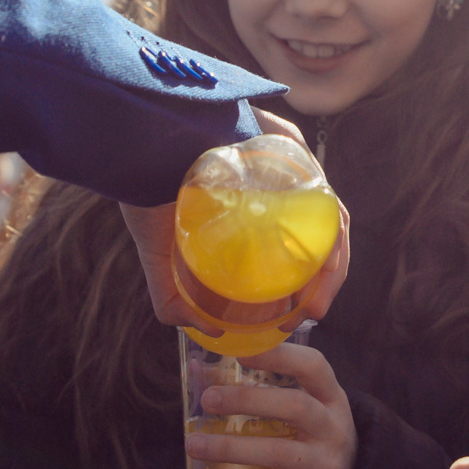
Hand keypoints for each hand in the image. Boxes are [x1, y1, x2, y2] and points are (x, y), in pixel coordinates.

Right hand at [121, 111, 350, 335]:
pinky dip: (329, 229)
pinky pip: (323, 190)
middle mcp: (278, 185)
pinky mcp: (290, 144)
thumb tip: (207, 331)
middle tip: (309, 314)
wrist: (136, 137)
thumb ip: (173, 294)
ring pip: (329, 218)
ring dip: (332, 266)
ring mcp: (287, 163)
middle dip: (324, 283)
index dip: (305, 287)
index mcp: (257, 206)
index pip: (298, 248)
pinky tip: (319, 262)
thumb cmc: (146, 184)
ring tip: (314, 302)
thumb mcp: (158, 247)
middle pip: (320, 236)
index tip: (294, 317)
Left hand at [184, 340, 357, 468]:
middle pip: (296, 406)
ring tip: (194, 445)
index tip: (240, 352)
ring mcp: (328, 466)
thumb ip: (261, 386)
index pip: (313, 366)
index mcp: (332, 397)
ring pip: (280, 453)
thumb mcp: (303, 404)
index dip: (280, 355)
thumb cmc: (311, 432)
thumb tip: (197, 368)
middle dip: (248, 401)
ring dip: (232, 448)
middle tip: (208, 399)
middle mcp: (335, 429)